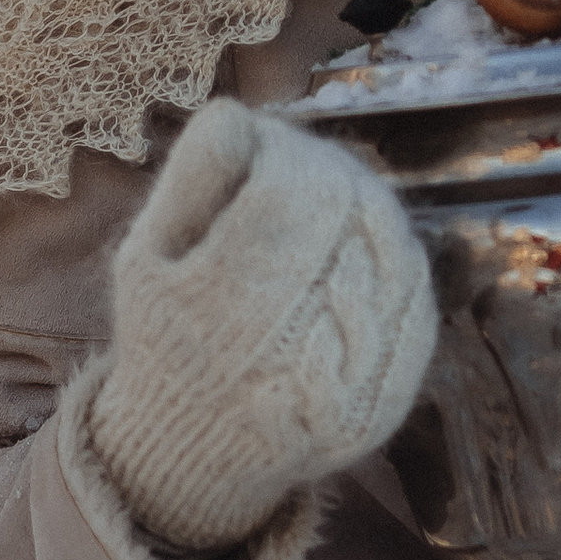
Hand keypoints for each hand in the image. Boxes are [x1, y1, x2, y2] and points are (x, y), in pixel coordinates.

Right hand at [86, 99, 436, 555]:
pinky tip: (357, 251)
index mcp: (223, 307)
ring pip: (390, 247)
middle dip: (325, 172)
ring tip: (325, 205)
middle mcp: (294, 349)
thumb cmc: (169, 336)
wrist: (203, 448)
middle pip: (348, 211)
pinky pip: (412, 301)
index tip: (263, 141)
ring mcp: (351, 381)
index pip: (288, 189)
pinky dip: (391, 260)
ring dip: (364, 209)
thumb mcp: (148, 257)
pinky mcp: (389, 400)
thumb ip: (191, 180)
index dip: (281, 150)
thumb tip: (238, 111)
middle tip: (298, 164)